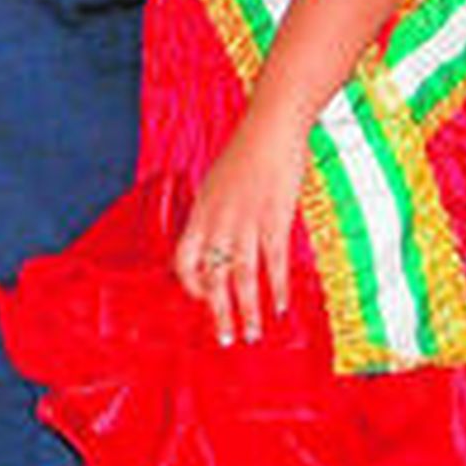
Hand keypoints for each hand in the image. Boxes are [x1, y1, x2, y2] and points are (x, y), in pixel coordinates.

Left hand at [174, 105, 308, 345]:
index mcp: (202, 210)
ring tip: (254, 335)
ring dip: (248, 310)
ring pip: (241, 276)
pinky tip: (282, 306)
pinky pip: (273, 262)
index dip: (191, 284)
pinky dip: (278, 287)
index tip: (205, 300)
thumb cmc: (247, 152)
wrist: (270, 126)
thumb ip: (217, 211)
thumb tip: (219, 236)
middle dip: (218, 312)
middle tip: (225, 340)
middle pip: (211, 275)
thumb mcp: (219, 182)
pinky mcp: (274, 218)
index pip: (183, 258)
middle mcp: (218, 219)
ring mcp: (246, 220)